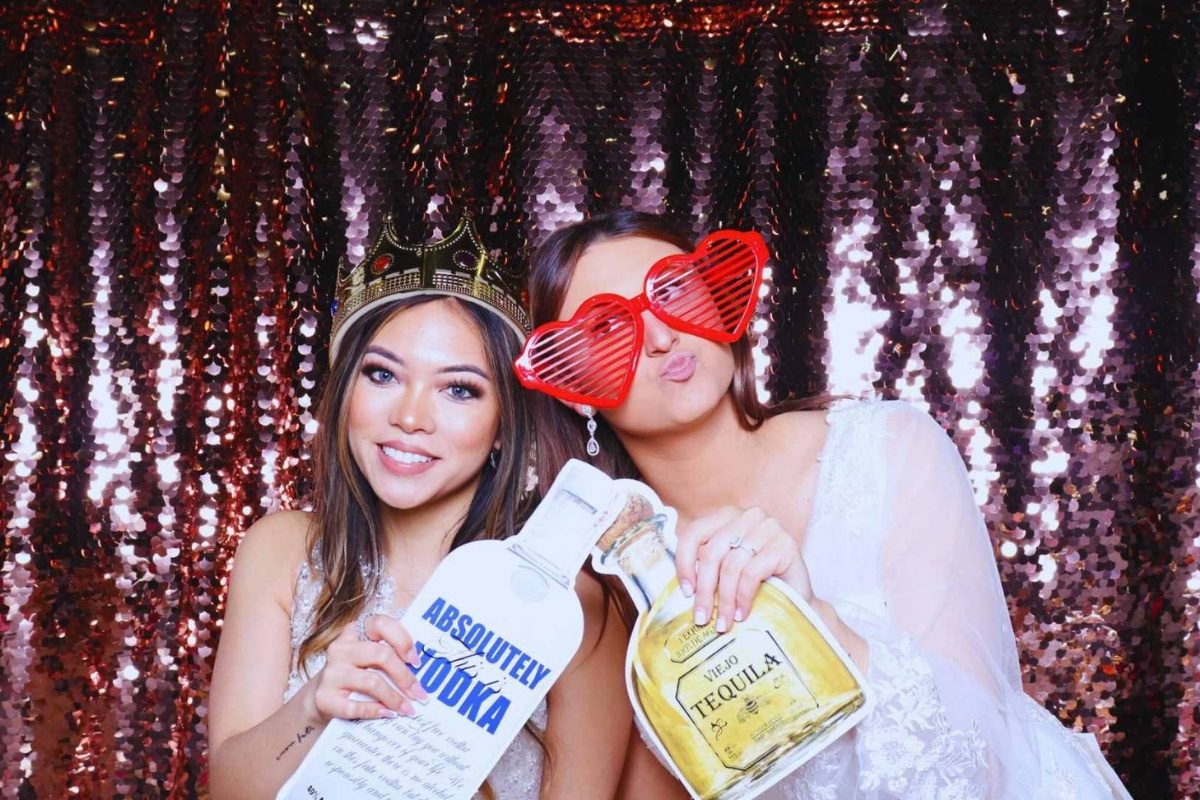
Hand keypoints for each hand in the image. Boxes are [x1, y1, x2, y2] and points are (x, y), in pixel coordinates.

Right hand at [303, 614, 428, 723]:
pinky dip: (374, 711)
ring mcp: (331, 672)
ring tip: (406, 709)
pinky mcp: (324, 697)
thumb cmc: (353, 674)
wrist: (320, 696)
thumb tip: (418, 674)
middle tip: (419, 693)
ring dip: (394, 698)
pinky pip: (355, 706)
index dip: (402, 640)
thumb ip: (388, 655)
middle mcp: (341, 648)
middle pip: (381, 655)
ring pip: (372, 681)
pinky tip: (386, 714)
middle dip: (405, 676)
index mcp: (354, 632)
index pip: (380, 623)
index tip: (415, 661)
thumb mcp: (367, 658)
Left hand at [674, 506, 812, 631]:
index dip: (685, 563)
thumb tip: (679, 585)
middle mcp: (747, 516)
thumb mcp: (726, 572)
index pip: (695, 533)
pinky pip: (752, 573)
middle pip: (712, 552)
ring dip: (725, 599)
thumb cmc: (758, 586)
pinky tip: (742, 614)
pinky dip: (743, 597)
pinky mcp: (784, 544)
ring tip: (723, 623)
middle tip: (701, 617)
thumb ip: (705, 567)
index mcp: (727, 516)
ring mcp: (768, 527)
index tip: (686, 591)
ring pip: (731, 565)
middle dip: (705, 589)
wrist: (798, 599)